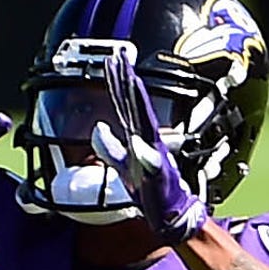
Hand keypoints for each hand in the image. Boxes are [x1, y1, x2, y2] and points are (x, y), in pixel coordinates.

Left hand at [90, 48, 207, 243]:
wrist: (171, 213)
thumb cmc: (149, 190)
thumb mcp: (122, 166)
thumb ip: (109, 148)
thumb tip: (97, 128)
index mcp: (138, 138)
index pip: (125, 105)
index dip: (117, 82)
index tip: (111, 59)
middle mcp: (148, 140)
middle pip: (135, 105)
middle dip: (127, 81)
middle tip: (120, 56)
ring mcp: (156, 155)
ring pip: (145, 125)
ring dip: (139, 105)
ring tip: (132, 83)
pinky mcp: (160, 176)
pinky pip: (152, 163)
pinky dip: (146, 154)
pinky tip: (140, 144)